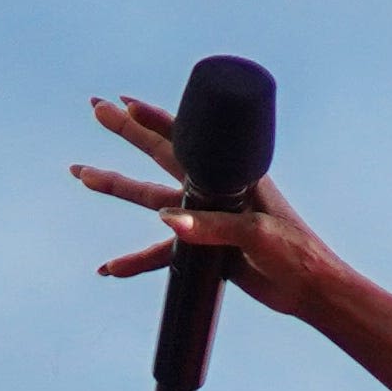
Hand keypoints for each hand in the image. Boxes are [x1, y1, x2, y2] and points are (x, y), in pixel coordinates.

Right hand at [70, 92, 358, 322]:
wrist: (310, 290)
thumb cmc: (295, 253)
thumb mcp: (256, 234)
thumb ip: (213, 226)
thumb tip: (165, 220)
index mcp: (233, 176)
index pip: (187, 139)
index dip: (154, 117)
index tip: (122, 100)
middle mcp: (215, 190)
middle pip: (159, 156)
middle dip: (127, 133)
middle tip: (93, 108)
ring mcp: (207, 218)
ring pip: (151, 199)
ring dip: (116, 186)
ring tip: (81, 174)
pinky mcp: (203, 249)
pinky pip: (161, 253)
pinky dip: (136, 261)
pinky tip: (111, 268)